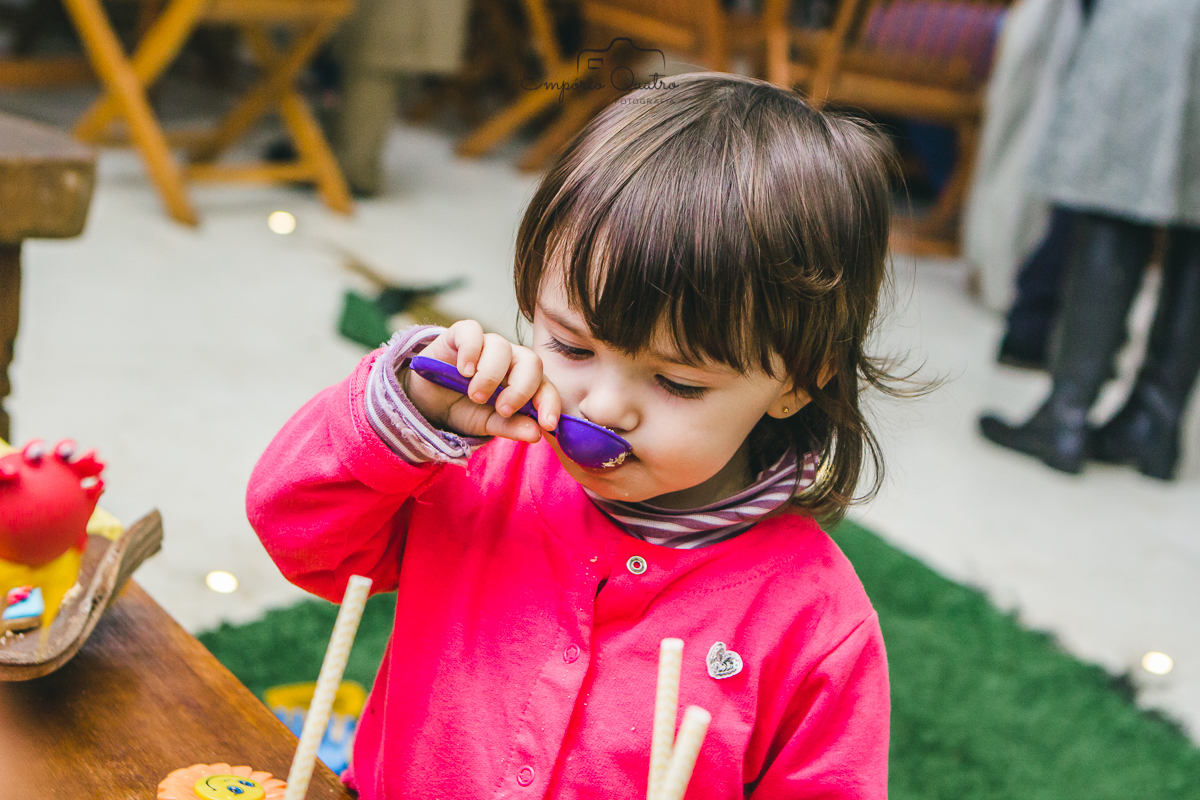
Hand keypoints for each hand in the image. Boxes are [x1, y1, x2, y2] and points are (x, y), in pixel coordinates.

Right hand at [401, 321, 560, 442]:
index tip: (546, 424)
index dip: (550, 402)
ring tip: (475, 395)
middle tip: (502, 409)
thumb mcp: (487, 424)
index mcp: (522, 381)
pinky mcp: (460, 335)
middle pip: (530, 361)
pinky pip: (472, 332)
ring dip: (491, 374)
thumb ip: (511, 427)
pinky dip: (471, 351)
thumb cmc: (463, 409)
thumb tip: (536, 434)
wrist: (427, 401)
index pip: (545, 386)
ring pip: (501, 347)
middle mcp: (509, 360)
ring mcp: (486, 345)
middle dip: (521, 388)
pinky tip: (464, 371)